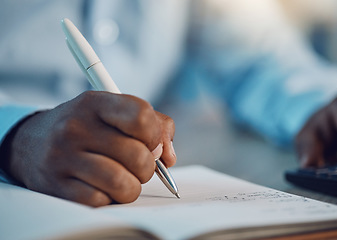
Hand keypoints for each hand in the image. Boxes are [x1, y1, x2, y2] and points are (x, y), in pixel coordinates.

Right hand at [0, 91, 175, 206]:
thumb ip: (154, 125)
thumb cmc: (85, 127)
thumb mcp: (113, 112)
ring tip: (124, 178)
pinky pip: (101, 200)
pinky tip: (102, 186)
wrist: (31, 143)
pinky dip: (109, 198)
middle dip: (148, 167)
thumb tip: (169, 157)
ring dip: (132, 187)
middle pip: (139, 156)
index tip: (150, 143)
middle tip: (138, 165)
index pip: (142, 117)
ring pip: (124, 184)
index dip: (155, 135)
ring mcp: (64, 157)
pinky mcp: (57, 186)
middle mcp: (76, 127)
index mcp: (96, 103)